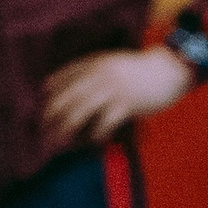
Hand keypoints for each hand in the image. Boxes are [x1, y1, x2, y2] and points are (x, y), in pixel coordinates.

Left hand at [41, 45, 193, 144]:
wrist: (169, 69)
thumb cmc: (140, 70)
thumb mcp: (111, 64)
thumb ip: (93, 72)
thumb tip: (75, 89)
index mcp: (92, 64)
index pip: (60, 78)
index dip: (47, 94)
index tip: (39, 107)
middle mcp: (97, 75)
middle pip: (65, 97)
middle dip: (50, 116)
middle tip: (42, 131)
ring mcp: (111, 89)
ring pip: (79, 111)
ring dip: (66, 129)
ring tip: (58, 142)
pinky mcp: (126, 104)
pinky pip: (104, 122)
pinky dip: (96, 134)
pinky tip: (93, 142)